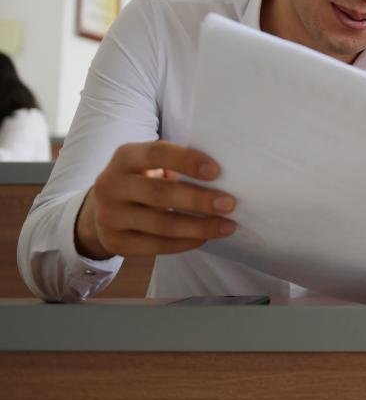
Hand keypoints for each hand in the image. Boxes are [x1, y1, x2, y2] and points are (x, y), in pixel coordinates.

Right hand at [74, 141, 235, 259]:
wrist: (102, 209)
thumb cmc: (142, 179)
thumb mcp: (150, 164)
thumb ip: (177, 165)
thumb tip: (224, 179)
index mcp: (125, 157)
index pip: (157, 153)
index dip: (187, 161)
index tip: (217, 172)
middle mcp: (112, 185)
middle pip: (160, 193)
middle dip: (199, 200)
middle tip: (229, 204)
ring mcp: (110, 216)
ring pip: (160, 224)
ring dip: (199, 226)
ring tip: (226, 226)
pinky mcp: (115, 241)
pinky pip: (155, 246)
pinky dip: (184, 243)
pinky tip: (204, 238)